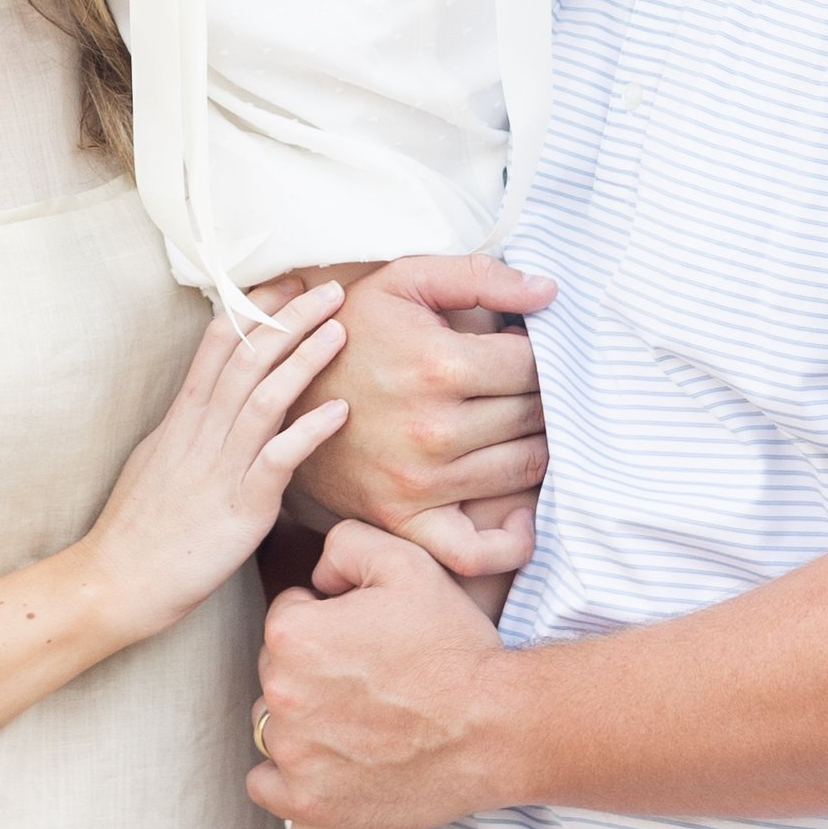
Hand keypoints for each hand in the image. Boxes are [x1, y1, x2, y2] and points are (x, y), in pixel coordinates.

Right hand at [86, 284, 348, 646]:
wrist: (116, 581)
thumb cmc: (137, 527)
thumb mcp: (157, 457)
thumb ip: (189, 425)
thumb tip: (209, 399)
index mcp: (182, 417)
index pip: (217, 344)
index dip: (255, 309)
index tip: (288, 284)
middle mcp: (200, 433)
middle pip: (247, 358)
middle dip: (289, 318)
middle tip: (328, 289)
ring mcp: (220, 469)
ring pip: (265, 398)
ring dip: (304, 360)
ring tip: (339, 330)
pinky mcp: (240, 509)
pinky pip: (277, 461)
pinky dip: (309, 433)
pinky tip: (340, 413)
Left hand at [250, 522, 511, 828]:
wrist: (498, 729)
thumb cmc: (455, 647)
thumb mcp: (408, 564)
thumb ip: (346, 545)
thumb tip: (316, 578)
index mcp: (292, 634)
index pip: (288, 615)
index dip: (329, 618)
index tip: (368, 636)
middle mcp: (280, 694)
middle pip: (277, 669)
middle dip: (313, 668)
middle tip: (371, 678)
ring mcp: (292, 754)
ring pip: (273, 723)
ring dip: (303, 719)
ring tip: (362, 720)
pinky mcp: (308, 802)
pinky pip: (266, 782)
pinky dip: (292, 773)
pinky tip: (334, 760)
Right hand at [262, 254, 553, 555]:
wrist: (278, 391)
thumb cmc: (350, 330)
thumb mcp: (403, 281)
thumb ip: (479, 276)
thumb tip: (549, 292)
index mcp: (438, 365)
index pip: (532, 364)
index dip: (538, 351)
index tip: (520, 349)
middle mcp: (434, 430)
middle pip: (534, 414)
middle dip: (540, 394)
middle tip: (523, 384)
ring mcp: (420, 482)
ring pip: (524, 468)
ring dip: (536, 445)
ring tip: (521, 424)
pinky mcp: (405, 519)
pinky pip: (476, 551)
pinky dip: (511, 540)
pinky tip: (520, 512)